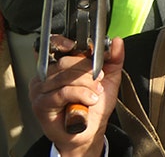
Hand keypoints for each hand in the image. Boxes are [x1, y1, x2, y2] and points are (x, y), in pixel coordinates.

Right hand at [30, 37, 124, 156]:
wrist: (89, 131)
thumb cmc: (95, 105)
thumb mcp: (110, 77)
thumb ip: (114, 58)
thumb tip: (117, 41)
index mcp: (58, 64)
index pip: (54, 45)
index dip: (64, 42)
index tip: (79, 46)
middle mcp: (45, 75)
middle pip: (65, 61)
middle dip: (87, 69)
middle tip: (100, 79)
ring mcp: (40, 90)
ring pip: (65, 76)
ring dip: (87, 84)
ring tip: (96, 92)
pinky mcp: (41, 104)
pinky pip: (63, 92)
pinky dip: (81, 94)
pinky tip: (90, 100)